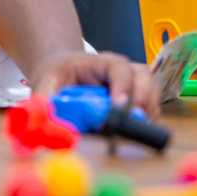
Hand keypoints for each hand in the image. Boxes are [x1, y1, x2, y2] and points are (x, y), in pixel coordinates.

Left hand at [33, 51, 160, 117]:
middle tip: (137, 121)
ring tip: (141, 129)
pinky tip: (138, 133)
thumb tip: (45, 118)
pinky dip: (148, 119)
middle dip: (144, 98)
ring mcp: (132, 83)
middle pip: (143, 76)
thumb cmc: (57, 75)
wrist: (62, 72)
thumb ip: (45, 98)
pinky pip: (150, 105)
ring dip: (150, 109)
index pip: (118, 69)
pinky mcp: (135, 99)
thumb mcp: (46, 82)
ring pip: (152, 89)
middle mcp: (122, 70)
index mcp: (102, 62)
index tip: (118, 107)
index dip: (122, 87)